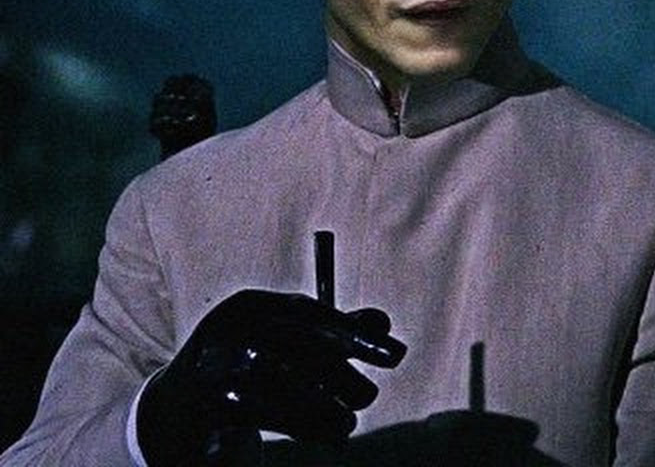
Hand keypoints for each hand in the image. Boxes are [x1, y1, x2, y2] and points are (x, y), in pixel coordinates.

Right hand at [136, 289, 405, 466]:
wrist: (173, 416)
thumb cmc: (245, 372)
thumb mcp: (288, 347)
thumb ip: (334, 335)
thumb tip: (383, 323)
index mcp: (249, 306)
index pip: (305, 311)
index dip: (351, 332)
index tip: (393, 353)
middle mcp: (226, 330)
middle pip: (290, 344)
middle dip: (337, 370)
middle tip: (368, 395)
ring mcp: (208, 369)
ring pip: (274, 384)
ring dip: (318, 406)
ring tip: (348, 424)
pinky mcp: (202, 410)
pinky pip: (258, 417)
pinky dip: (298, 426)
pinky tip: (327, 435)